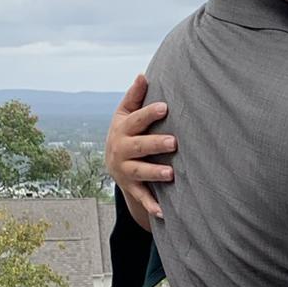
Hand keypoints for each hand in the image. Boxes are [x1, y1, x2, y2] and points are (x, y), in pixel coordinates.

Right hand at [106, 72, 177, 224]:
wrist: (113, 163)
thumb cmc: (126, 132)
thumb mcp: (125, 114)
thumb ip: (134, 97)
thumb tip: (143, 74)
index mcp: (122, 129)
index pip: (136, 120)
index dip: (149, 114)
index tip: (165, 107)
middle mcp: (122, 150)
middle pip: (139, 147)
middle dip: (155, 145)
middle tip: (174, 142)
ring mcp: (126, 171)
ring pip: (140, 172)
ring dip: (155, 174)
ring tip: (172, 174)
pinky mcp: (132, 188)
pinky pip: (141, 197)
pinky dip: (151, 205)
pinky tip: (163, 212)